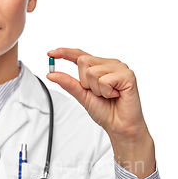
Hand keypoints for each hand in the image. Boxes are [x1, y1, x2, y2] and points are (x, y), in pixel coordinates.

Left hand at [46, 48, 155, 178]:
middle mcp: (109, 64)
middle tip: (98, 93)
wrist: (119, 125)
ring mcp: (119, 68)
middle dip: (85, 82)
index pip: (80, 55)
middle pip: (83, 61)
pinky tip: (115, 95)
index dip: (65, 53)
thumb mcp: (81, 95)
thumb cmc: (105, 111)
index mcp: (99, 67)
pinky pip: (105, 80)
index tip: (50, 53)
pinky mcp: (127, 75)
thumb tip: (52, 74)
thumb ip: (68, 83)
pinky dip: (106, 92)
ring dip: (96, 89)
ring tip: (108, 95)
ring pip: (92, 71)